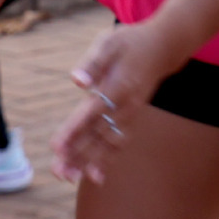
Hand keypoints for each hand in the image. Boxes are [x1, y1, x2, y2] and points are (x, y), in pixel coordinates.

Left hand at [53, 22, 180, 184]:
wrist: (162, 48)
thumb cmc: (130, 42)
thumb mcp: (109, 42)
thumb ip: (92, 62)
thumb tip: (77, 81)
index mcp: (118, 85)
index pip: (92, 112)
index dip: (74, 130)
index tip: (56, 146)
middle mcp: (126, 105)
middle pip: (99, 134)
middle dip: (77, 154)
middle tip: (57, 171)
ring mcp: (131, 114)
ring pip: (108, 143)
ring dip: (88, 161)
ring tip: (67, 176)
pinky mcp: (132, 118)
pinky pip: (119, 143)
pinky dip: (107, 160)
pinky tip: (92, 176)